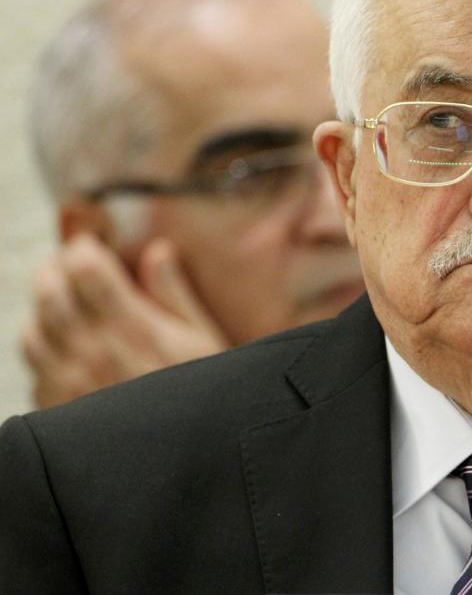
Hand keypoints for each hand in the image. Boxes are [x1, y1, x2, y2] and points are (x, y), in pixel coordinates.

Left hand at [20, 233, 229, 408]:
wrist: (183, 461)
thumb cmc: (204, 399)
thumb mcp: (205, 341)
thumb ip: (174, 294)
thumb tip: (156, 250)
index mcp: (133, 329)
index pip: (85, 268)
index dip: (84, 248)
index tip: (92, 244)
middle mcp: (92, 353)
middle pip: (49, 292)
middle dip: (54, 269)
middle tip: (68, 263)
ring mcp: (68, 384)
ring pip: (31, 330)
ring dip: (42, 309)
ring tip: (62, 303)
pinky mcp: (59, 411)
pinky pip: (33, 369)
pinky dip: (41, 349)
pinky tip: (64, 349)